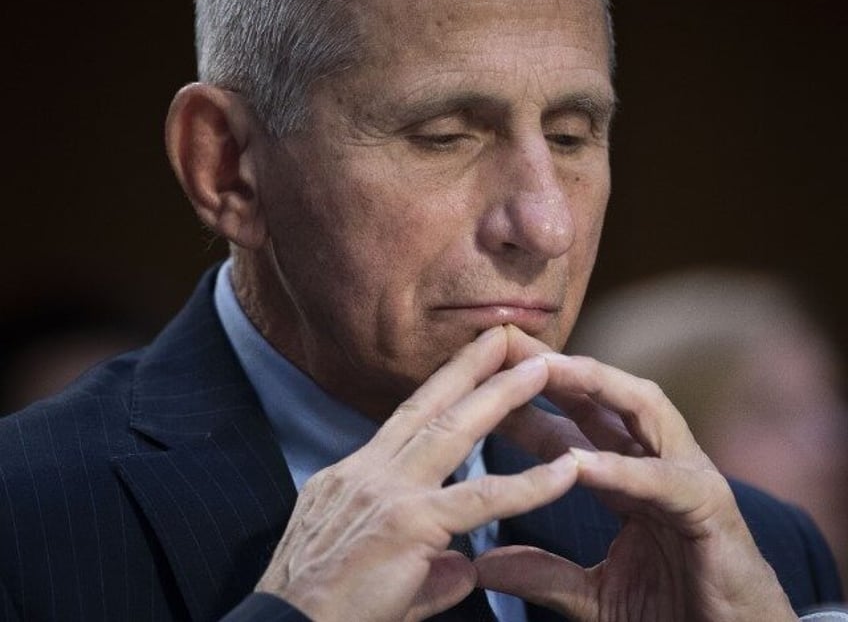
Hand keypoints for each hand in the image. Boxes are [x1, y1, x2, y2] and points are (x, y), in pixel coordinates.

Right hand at [255, 326, 578, 620]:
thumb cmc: (324, 611)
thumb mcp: (370, 569)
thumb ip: (424, 563)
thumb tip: (462, 567)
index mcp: (355, 476)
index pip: (406, 421)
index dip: (441, 388)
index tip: (470, 360)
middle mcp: (367, 471)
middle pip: (427, 407)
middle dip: (470, 367)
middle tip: (504, 335)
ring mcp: (386, 492)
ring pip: (452, 432)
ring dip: (500, 397)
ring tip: (540, 370)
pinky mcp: (407, 524)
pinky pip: (480, 500)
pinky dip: (528, 485)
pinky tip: (566, 471)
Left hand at [475, 327, 796, 620]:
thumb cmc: (676, 613)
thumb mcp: (595, 595)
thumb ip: (544, 574)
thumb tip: (484, 563)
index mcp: (630, 478)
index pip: (571, 424)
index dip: (525, 399)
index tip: (476, 380)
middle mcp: (658, 463)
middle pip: (605, 396)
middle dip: (556, 365)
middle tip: (504, 344)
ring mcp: (688, 478)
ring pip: (644, 410)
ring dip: (595, 384)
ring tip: (546, 369)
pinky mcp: (712, 510)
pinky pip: (664, 482)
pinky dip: (624, 470)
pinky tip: (581, 464)